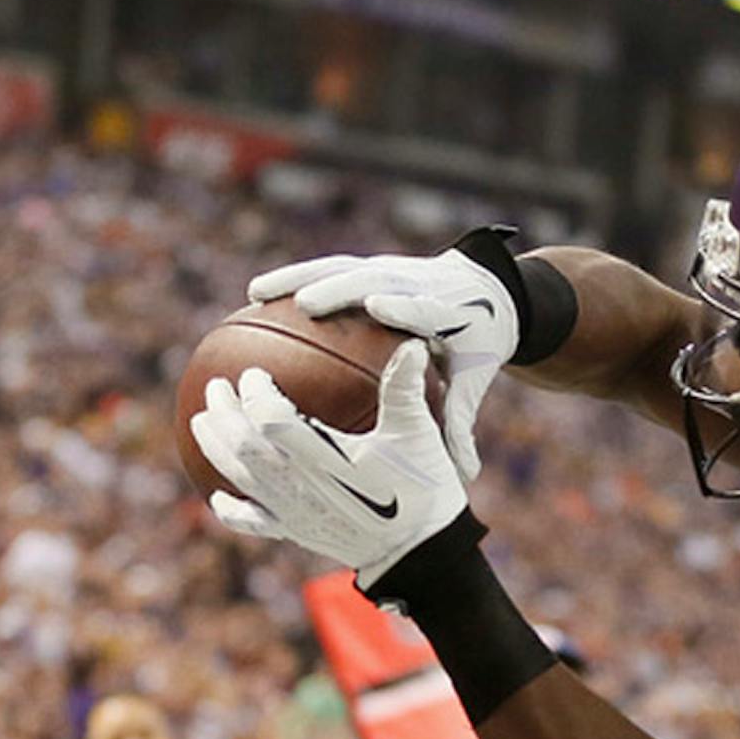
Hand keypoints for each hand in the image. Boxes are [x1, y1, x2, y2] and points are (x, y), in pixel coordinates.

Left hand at [191, 346, 469, 589]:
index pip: (270, 418)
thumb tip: (410, 342)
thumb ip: (405, 388)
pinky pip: (250, 521)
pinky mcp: (295, 532)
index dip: (256, 393)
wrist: (422, 552)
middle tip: (216, 386)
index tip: (256, 375)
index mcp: (325, 458)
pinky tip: (219, 496)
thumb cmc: (424, 491)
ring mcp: (293, 512)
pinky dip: (230, 509)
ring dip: (214, 446)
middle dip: (223, 412)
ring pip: (237, 476)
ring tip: (201, 421)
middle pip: (242, 444)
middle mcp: (300, 485)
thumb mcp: (418, 435)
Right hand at [250, 245, 518, 481]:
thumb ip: (459, 418)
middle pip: (375, 279)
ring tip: (259, 294)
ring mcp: (389, 270)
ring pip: (341, 268)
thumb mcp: (471, 379)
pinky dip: (291, 277)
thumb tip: (463, 472)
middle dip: (342, 287)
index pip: (424, 307)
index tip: (378, 308)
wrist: (483, 295)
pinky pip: (325, 269)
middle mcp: (415, 283)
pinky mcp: (368, 266)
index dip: (403, 305)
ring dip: (299, 276)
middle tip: (307, 304)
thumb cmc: (472, 344)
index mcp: (446, 312)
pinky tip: (256, 295)